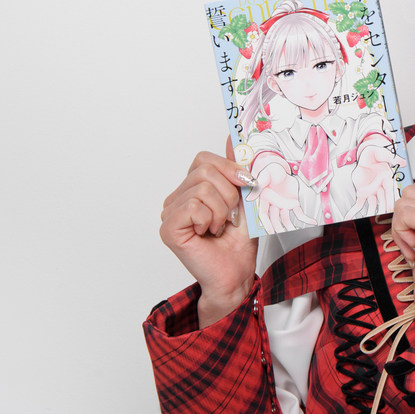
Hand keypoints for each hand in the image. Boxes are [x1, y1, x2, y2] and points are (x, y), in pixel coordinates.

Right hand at [159, 137, 256, 326]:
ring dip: (222, 209)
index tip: (246, 182)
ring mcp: (169, 213)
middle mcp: (177, 198)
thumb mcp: (244, 198)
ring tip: (220, 226)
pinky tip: (209, 233)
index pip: (203, 159)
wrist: (236, 274)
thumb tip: (233, 138)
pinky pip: (193, 206)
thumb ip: (236, 169)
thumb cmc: (238, 242)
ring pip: (201, 188)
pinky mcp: (168, 228)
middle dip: (229, 192)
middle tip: (232, 215)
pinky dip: (210, 219)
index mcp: (192, 189)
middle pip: (203, 170)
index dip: (228, 167)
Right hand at [246, 162, 317, 233]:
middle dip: (279, 228)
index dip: (266, 223)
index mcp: (264, 199)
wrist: (282, 168)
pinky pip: (299, 213)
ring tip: (296, 232)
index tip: (269, 231)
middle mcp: (273, 204)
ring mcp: (283, 205)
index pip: (263, 214)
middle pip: (275, 219)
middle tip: (283, 234)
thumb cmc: (271, 171)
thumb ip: (259, 185)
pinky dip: (306, 219)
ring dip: (291, 227)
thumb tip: (249, 197)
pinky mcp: (293, 203)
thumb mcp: (265, 175)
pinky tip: (311, 222)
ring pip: (286, 219)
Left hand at [347, 145, 407, 218]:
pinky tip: (350, 216)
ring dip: (371, 212)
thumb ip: (390, 156)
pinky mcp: (363, 193)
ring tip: (370, 218)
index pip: (390, 191)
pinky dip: (354, 211)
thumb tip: (402, 161)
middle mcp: (381, 186)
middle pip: (383, 200)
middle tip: (384, 216)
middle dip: (383, 209)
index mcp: (387, 178)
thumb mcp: (381, 152)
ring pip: (373, 204)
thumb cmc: (374, 152)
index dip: (391, 200)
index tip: (391, 208)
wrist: (364, 155)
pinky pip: (359, 203)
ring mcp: (372, 191)